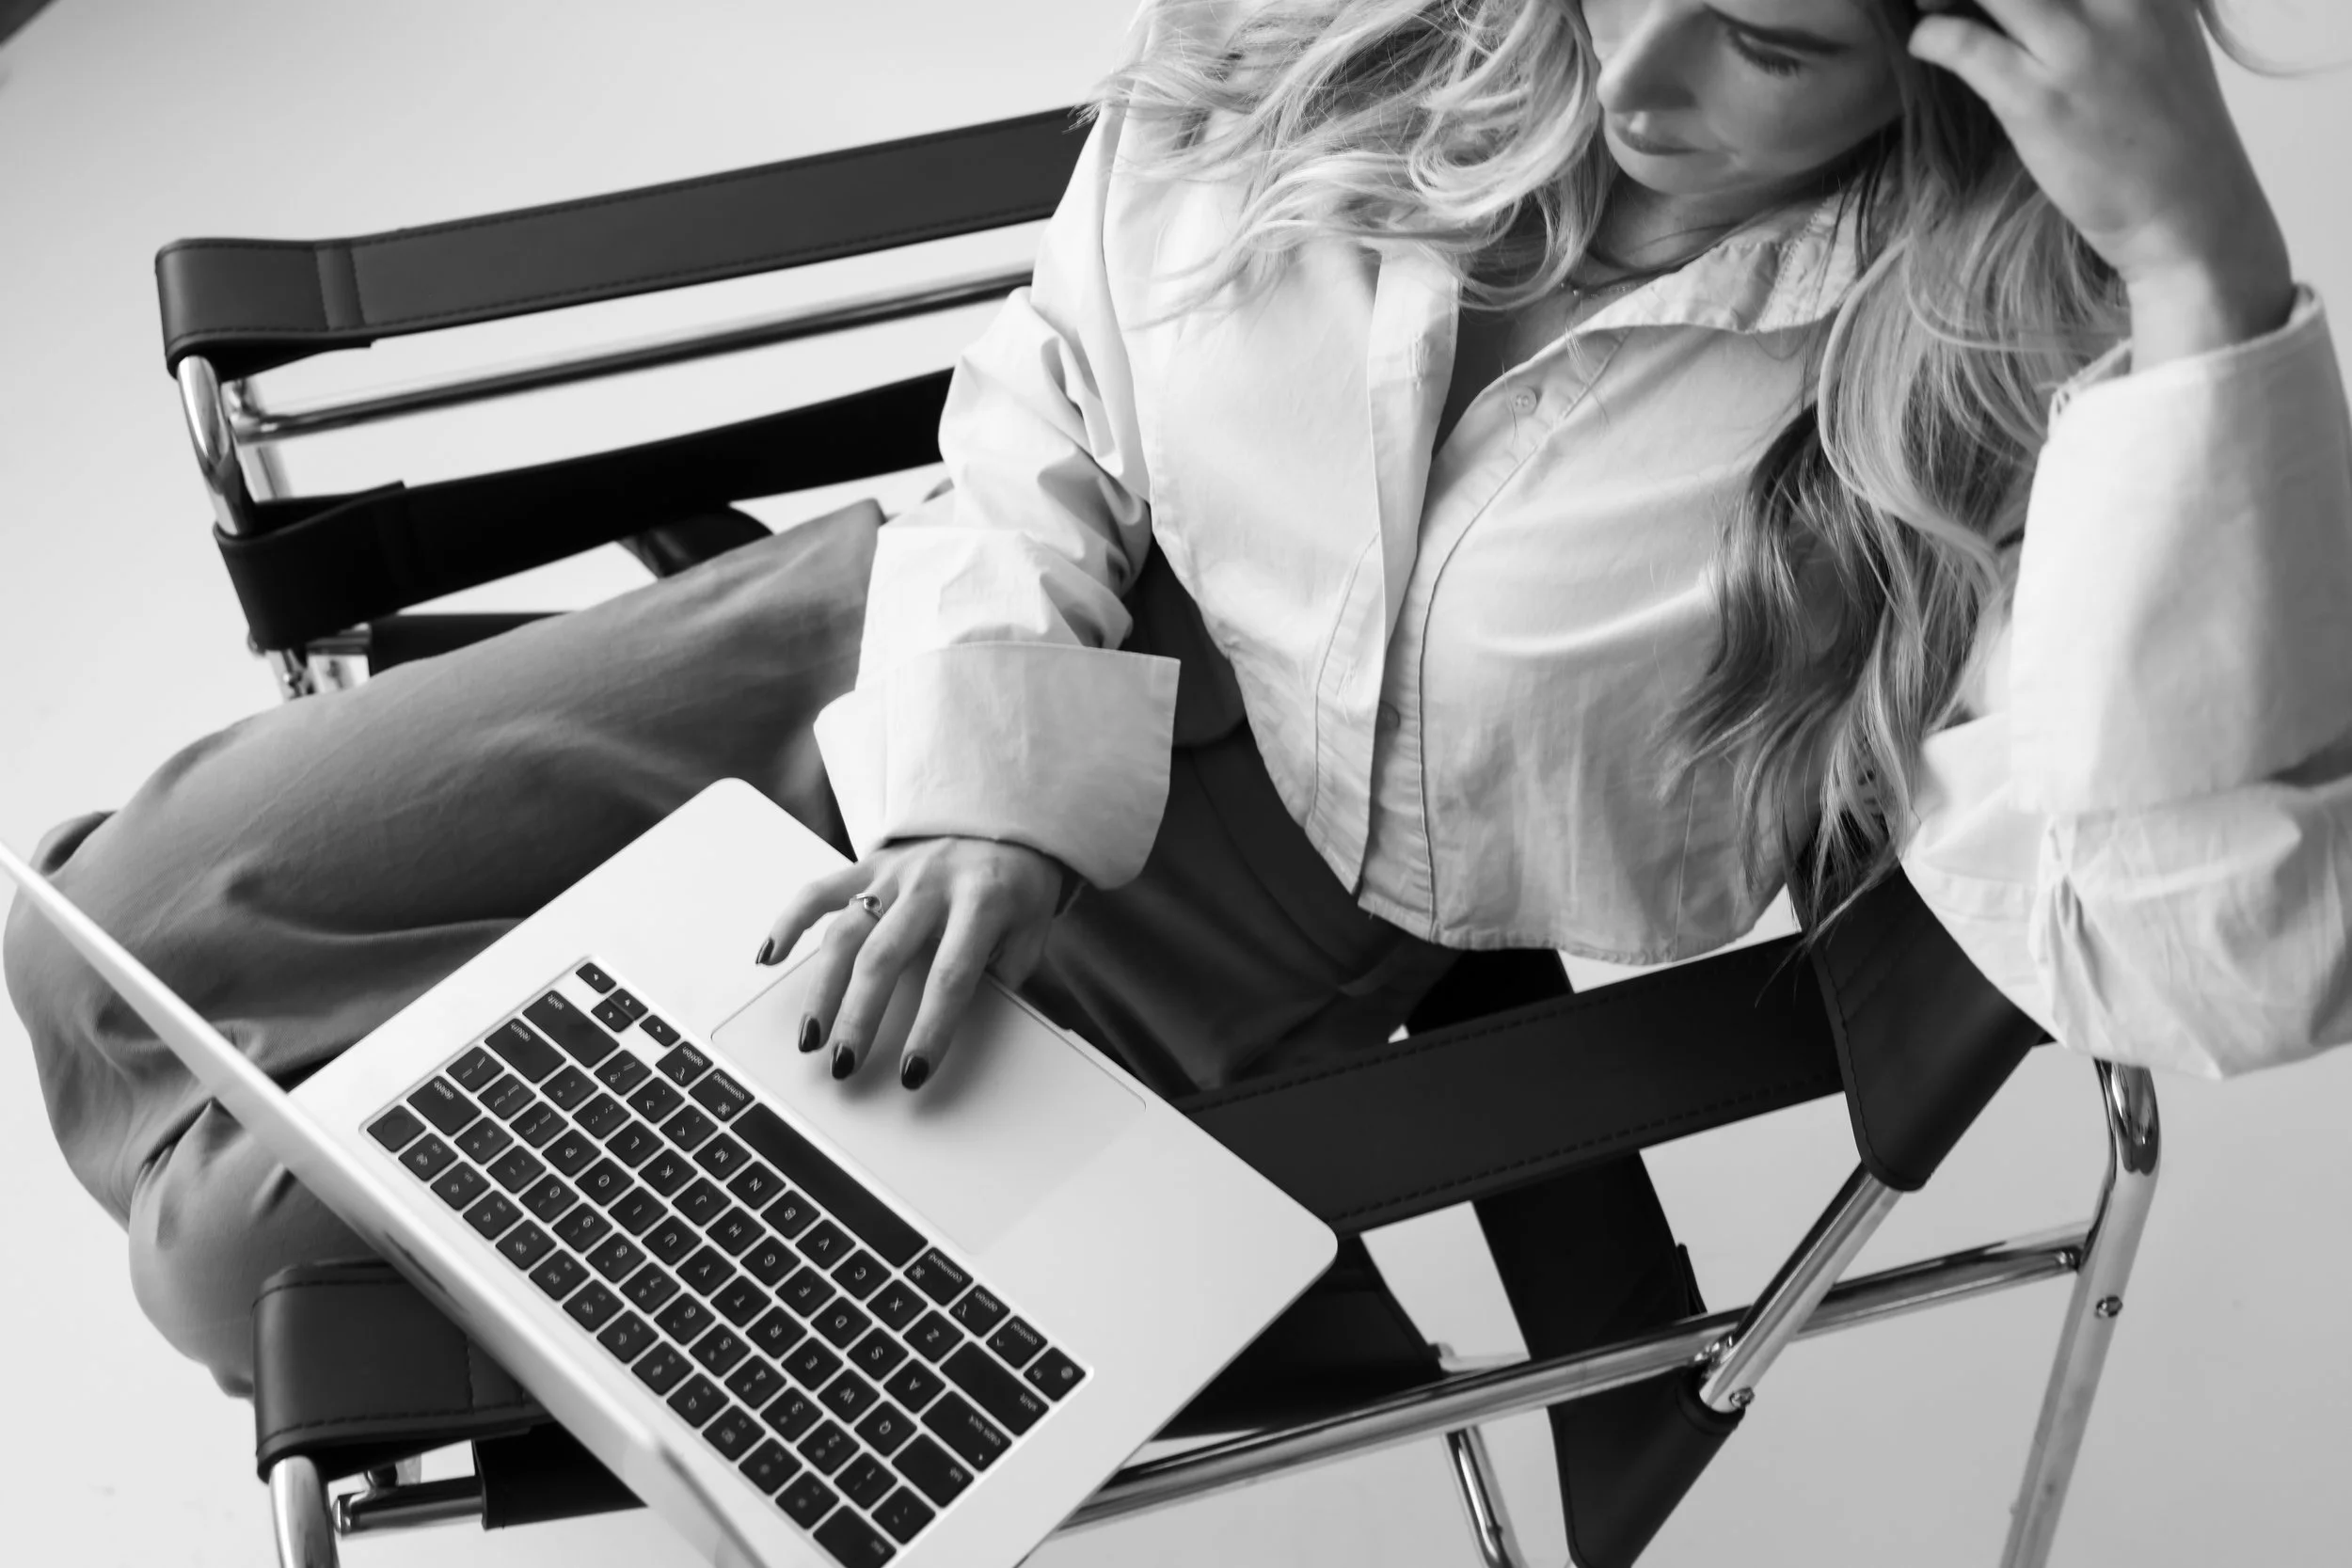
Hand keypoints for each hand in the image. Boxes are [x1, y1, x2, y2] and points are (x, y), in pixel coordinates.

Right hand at [756, 836, 1066, 1090]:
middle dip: (860, 1017)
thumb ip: (1006, 975)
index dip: (931, 1027)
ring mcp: (895, 873)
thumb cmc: (1017, 886)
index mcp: (982, 902)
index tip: (912, 1071)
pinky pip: (820, 891)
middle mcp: (932, 885)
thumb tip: (975, 1027)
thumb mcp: (1031, 931)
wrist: (1004, 817)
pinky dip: (790, 922)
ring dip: (823, 989)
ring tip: (810, 1037)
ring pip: (846, 932)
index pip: (951, 974)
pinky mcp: (869, 864)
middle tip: (844, 1064)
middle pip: (885, 957)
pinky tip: (769, 956)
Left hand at [1907, 1, 2291, 295]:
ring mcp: (2079, 49)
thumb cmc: (2164, 128)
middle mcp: (2121, 2)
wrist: (2189, 211)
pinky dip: (1933, 35)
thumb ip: (2109, 3)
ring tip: (1928, 3)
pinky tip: (1927, 43)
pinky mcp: (2039, 100)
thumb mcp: (2157, 35)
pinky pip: (1965, 43)